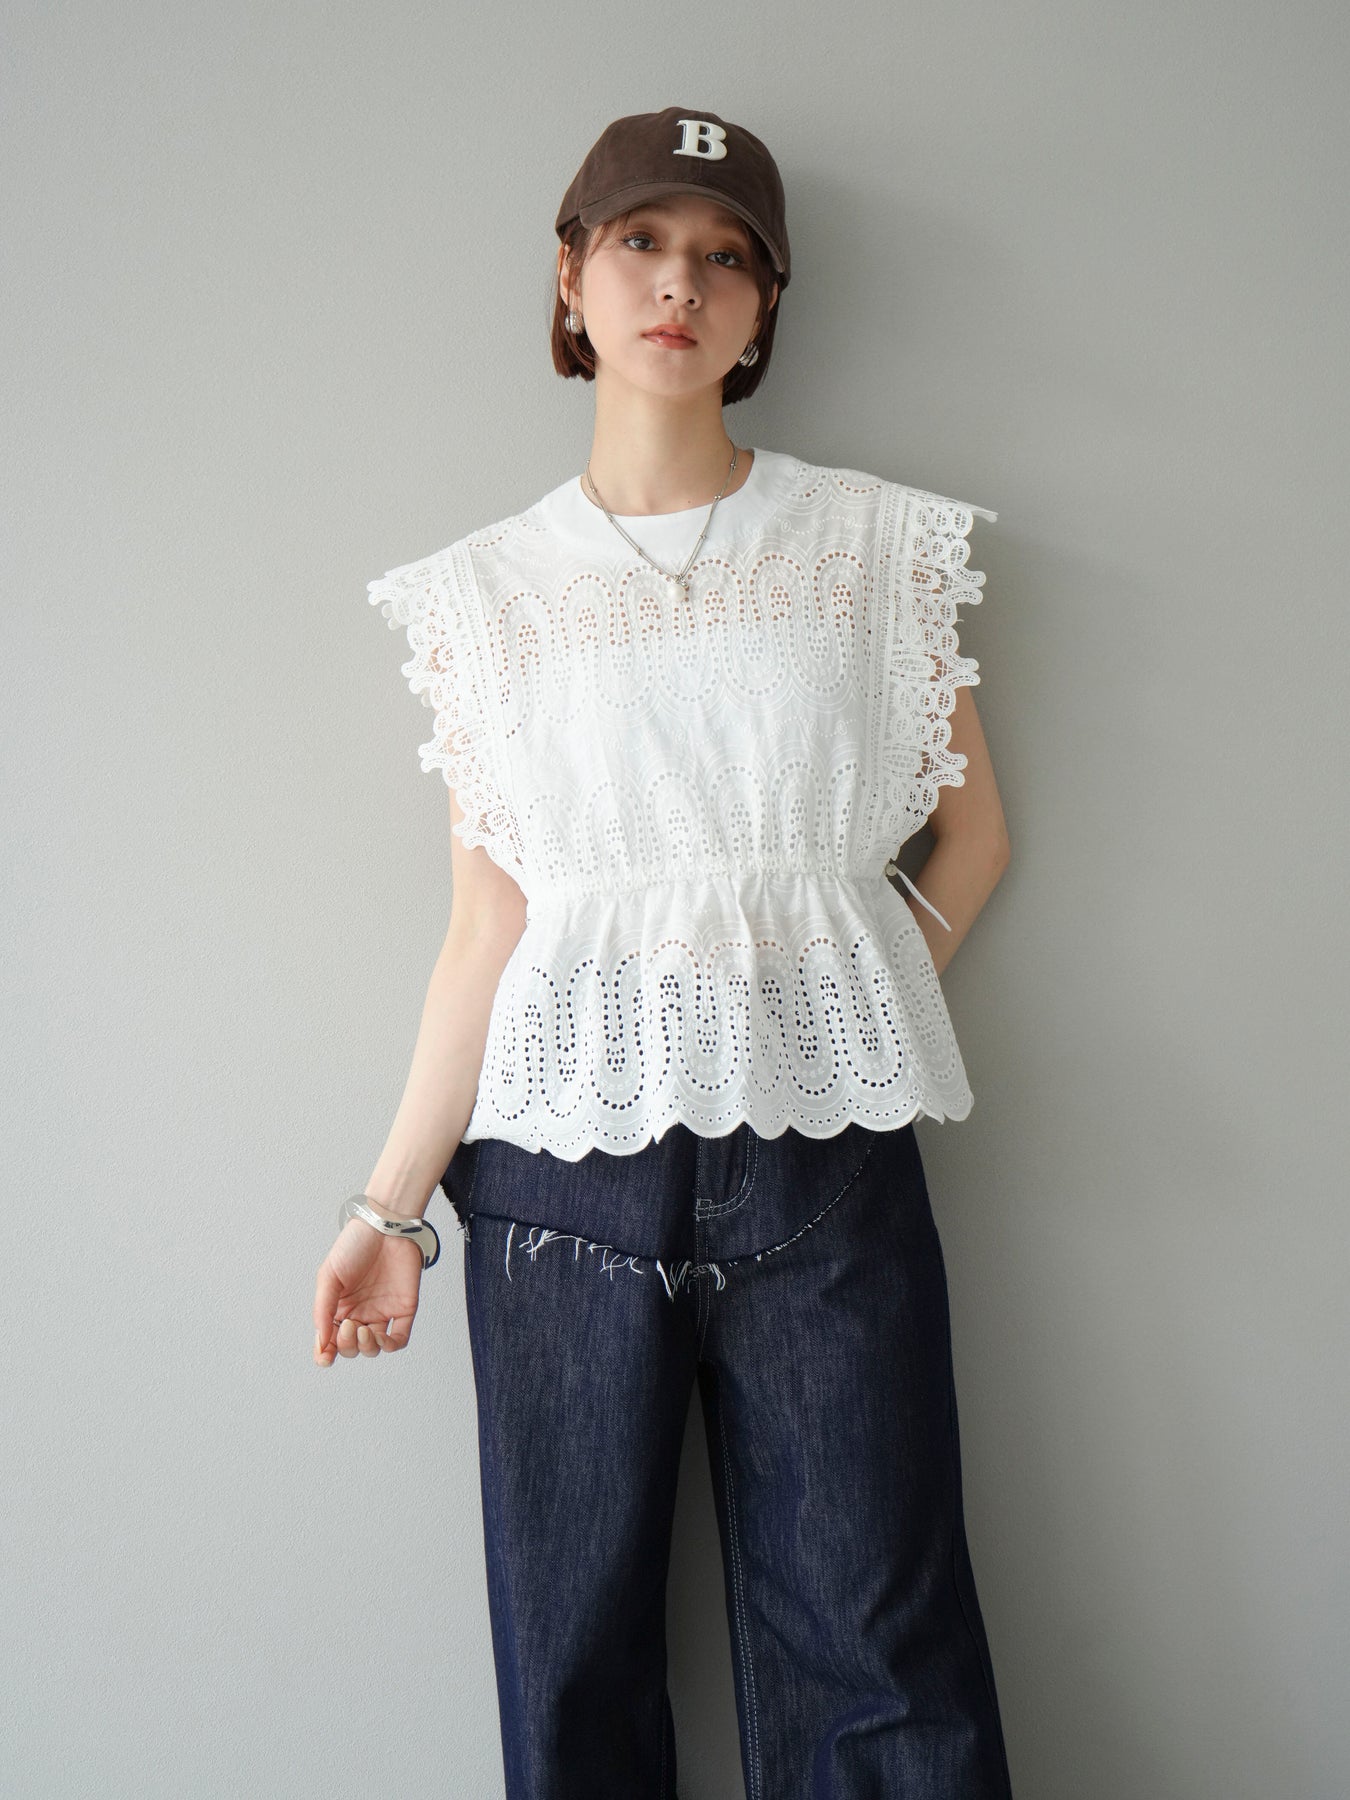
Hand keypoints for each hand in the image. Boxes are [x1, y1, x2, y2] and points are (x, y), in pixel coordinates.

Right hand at [313, 1217, 423, 1364]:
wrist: (386, 1226)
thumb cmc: (355, 1245)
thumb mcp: (328, 1275)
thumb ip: (323, 1309)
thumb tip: (321, 1341)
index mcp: (339, 1307)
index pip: (330, 1341)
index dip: (325, 1354)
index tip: (325, 1357)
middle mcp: (360, 1313)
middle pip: (351, 1347)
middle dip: (347, 1345)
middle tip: (348, 1325)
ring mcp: (382, 1312)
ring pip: (374, 1348)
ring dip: (367, 1347)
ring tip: (363, 1329)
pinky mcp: (403, 1309)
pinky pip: (399, 1338)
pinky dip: (390, 1345)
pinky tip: (381, 1337)